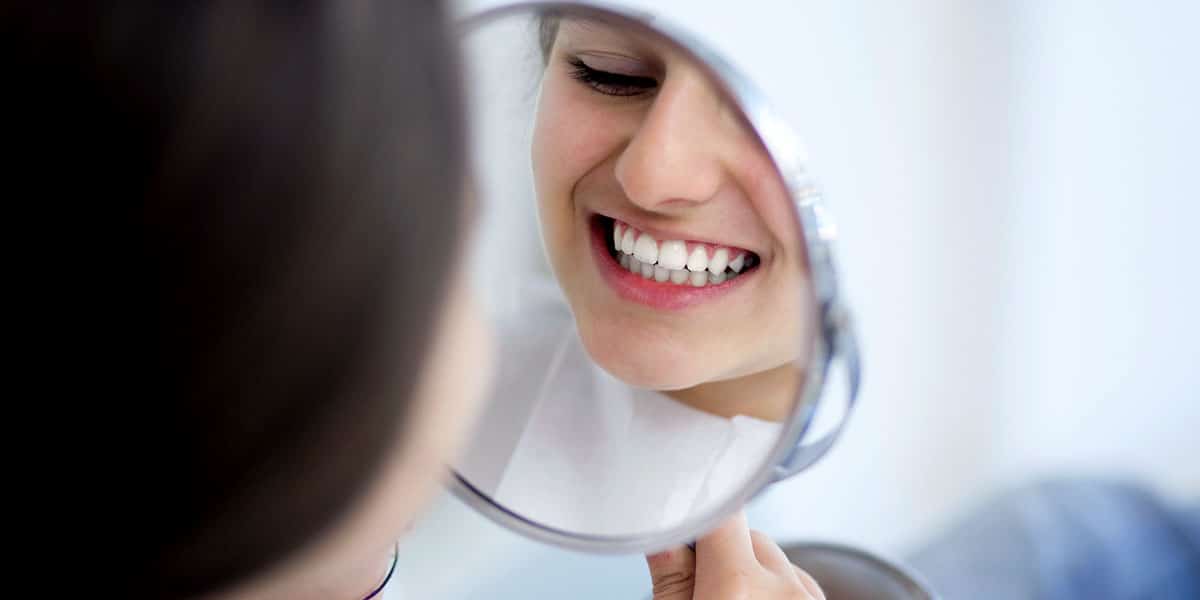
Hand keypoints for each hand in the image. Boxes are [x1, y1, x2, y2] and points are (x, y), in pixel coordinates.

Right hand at [646, 511, 823, 598]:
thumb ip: (671, 578)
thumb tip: (665, 537)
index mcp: (737, 589)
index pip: (722, 514)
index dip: (702, 515)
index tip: (689, 519)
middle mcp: (784, 593)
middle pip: (750, 538)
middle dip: (725, 554)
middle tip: (703, 589)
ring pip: (777, 561)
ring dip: (756, 575)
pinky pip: (800, 584)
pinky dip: (780, 592)